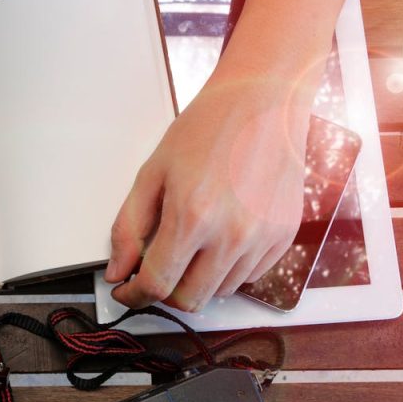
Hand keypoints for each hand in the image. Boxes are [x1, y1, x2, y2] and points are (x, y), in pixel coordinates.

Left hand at [105, 76, 310, 311]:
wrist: (263, 101)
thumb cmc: (207, 129)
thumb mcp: (153, 172)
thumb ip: (129, 227)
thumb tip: (118, 272)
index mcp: (192, 216)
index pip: (157, 285)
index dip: (135, 296)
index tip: (127, 292)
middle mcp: (232, 235)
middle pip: (190, 300)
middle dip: (165, 294)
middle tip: (156, 271)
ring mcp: (262, 238)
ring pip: (220, 291)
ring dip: (198, 280)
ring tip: (193, 244)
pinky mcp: (284, 236)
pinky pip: (250, 276)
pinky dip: (228, 268)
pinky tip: (221, 237)